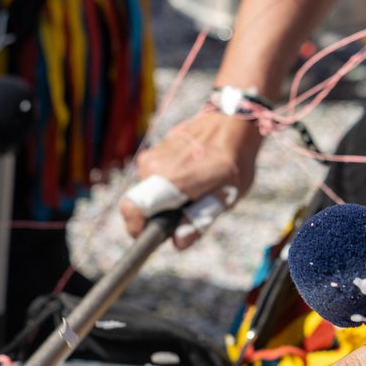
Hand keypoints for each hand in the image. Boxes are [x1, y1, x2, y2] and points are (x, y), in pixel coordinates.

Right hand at [119, 110, 261, 248]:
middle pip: (140, 205)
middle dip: (158, 217)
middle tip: (187, 214)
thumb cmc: (233, 162)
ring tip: (194, 192)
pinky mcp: (153, 152)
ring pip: (147, 193)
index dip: (135, 228)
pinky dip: (166, 186)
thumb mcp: (224, 197)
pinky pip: (152, 179)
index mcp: (170, 180)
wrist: (232, 122)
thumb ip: (198, 220)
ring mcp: (151, 157)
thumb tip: (177, 243)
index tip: (149, 237)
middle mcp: (153, 167)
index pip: (132, 208)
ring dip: (164, 201)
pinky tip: (190, 179)